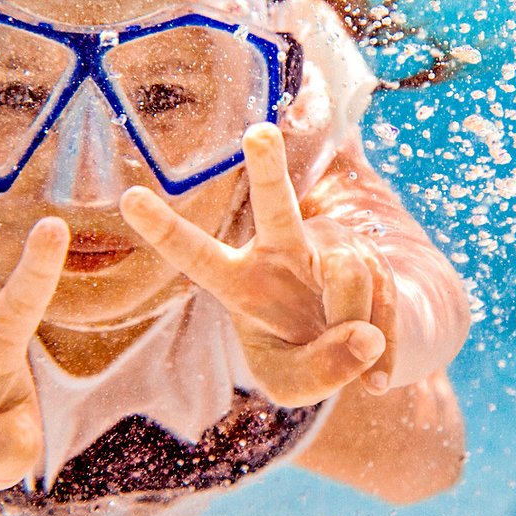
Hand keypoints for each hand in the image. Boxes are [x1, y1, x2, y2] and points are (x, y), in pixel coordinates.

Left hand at [120, 123, 396, 406]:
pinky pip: (386, 306)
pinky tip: (376, 378)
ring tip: (348, 352)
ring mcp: (336, 249)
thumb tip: (366, 333)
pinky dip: (382, 357)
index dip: (164, 229)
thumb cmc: (306, 359)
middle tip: (258, 132)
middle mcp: (285, 250)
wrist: (366, 349)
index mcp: (242, 280)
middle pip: (276, 204)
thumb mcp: (291, 383)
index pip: (196, 254)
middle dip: (268, 167)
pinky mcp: (380, 261)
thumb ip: (318, 369)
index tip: (129, 199)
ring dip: (351, 330)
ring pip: (348, 279)